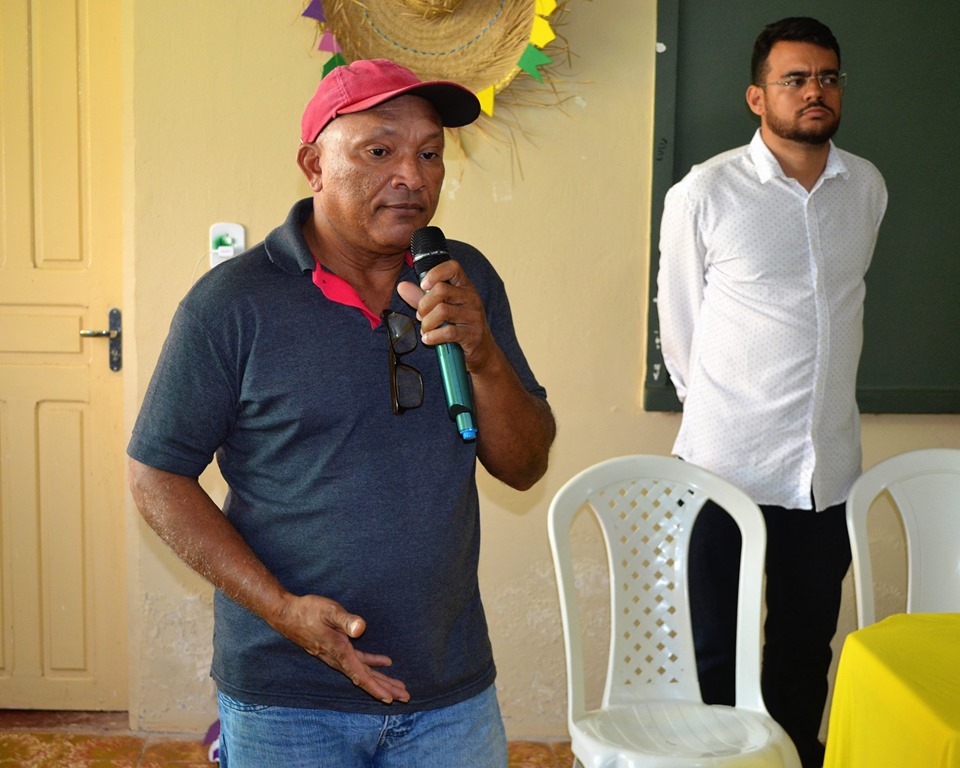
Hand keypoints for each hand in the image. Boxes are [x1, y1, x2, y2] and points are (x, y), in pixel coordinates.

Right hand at [271, 593, 409, 704]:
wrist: (286, 614)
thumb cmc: (308, 611)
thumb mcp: (329, 611)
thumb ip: (345, 619)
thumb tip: (361, 628)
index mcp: (339, 652)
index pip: (360, 675)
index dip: (375, 687)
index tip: (390, 699)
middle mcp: (338, 658)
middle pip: (365, 678)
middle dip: (385, 688)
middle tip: (405, 697)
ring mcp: (336, 655)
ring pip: (362, 672)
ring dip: (380, 679)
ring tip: (398, 686)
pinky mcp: (336, 648)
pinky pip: (357, 661)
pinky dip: (372, 663)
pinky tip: (385, 662)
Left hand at [397, 259, 494, 373]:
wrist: (482, 351)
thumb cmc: (460, 327)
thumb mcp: (442, 309)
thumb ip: (421, 297)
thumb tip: (402, 286)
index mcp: (464, 287)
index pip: (453, 268)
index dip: (435, 273)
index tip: (423, 285)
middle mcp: (471, 298)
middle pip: (442, 290)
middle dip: (424, 304)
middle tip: (420, 316)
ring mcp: (474, 316)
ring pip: (442, 311)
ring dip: (427, 323)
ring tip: (425, 330)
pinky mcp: (472, 335)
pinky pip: (448, 332)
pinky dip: (433, 337)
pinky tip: (429, 339)